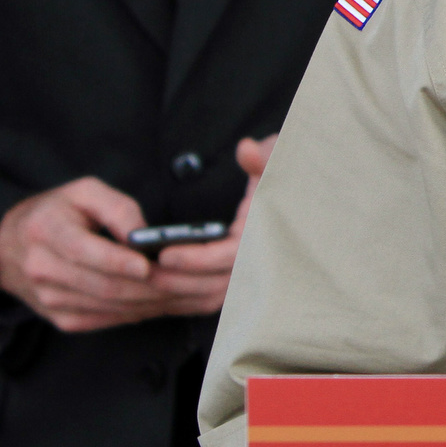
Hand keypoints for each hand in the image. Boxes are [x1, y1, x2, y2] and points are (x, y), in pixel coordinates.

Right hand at [0, 176, 196, 331]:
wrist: (8, 248)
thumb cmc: (55, 213)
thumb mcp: (83, 192)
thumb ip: (117, 207)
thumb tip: (143, 234)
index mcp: (46, 231)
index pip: (84, 251)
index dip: (118, 261)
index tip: (147, 265)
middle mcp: (42, 269)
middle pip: (102, 285)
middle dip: (145, 286)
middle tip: (181, 281)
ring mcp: (49, 299)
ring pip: (107, 306)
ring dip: (147, 303)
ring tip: (178, 293)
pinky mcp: (60, 318)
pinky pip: (105, 319)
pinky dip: (135, 312)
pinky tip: (159, 302)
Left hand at [152, 134, 278, 287]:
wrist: (301, 199)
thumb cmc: (284, 180)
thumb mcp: (276, 164)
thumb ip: (260, 159)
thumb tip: (247, 149)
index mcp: (264, 236)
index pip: (227, 256)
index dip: (195, 259)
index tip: (165, 254)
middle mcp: (260, 261)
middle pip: (215, 285)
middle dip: (178, 281)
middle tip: (144, 272)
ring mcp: (251, 274)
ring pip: (213, 296)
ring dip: (180, 292)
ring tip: (148, 280)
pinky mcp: (240, 281)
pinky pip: (211, 297)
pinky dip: (187, 296)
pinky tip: (163, 287)